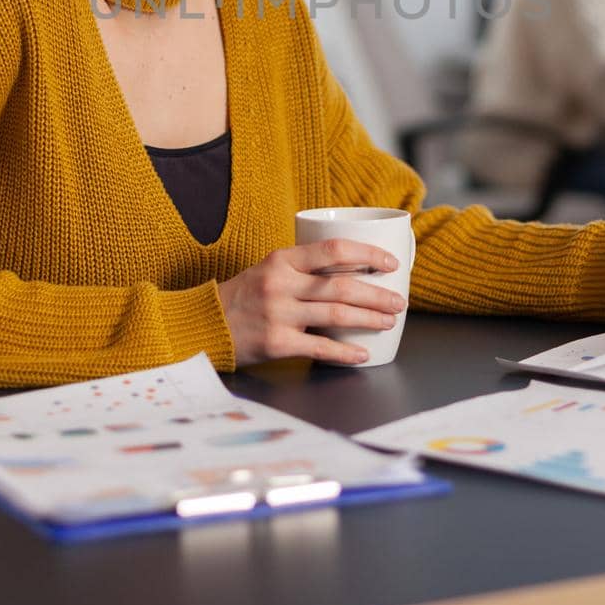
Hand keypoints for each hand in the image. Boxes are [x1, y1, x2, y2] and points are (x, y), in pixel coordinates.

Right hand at [217, 241, 406, 366]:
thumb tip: (351, 270)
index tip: (389, 264)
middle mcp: (281, 284)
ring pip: (336, 314)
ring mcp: (279, 314)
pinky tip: (362, 354)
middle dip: (377, 294)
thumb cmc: (243, 296)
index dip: (367, 256)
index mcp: (282, 260)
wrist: (205, 325)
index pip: (334, 250)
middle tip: (398, 301)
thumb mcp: (268, 270)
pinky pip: (320, 347)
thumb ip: (303, 268)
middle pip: (342, 286)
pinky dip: (345, 352)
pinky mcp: (277, 343)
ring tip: (388, 322)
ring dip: (369, 319)